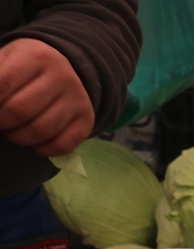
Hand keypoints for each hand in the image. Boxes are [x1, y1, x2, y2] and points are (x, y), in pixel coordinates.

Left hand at [0, 38, 93, 156]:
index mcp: (36, 55)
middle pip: (19, 110)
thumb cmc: (24, 67)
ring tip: (13, 132)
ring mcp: (77, 99)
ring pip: (40, 130)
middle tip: (0, 121)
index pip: (2, 84)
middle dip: (1, 122)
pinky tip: (34, 143)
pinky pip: (62, 144)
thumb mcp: (4, 59)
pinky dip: (43, 149)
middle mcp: (62, 76)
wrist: (63, 69)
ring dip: (18, 138)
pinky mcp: (86, 119)